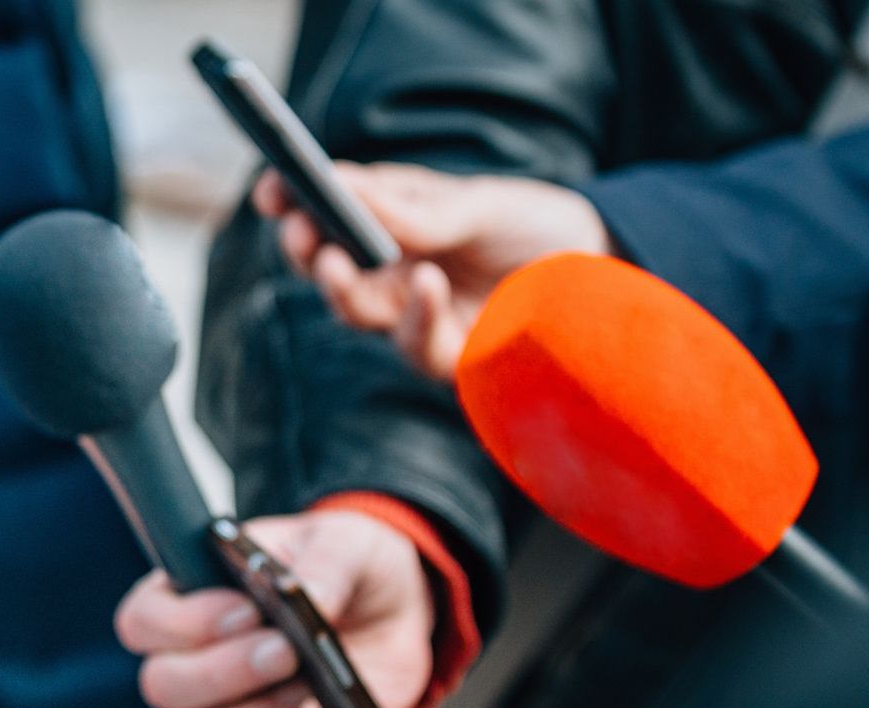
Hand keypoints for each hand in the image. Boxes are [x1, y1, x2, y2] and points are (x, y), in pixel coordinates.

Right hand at [114, 509, 435, 707]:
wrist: (397, 615)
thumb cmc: (349, 567)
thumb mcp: (347, 543)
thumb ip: (326, 562)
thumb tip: (308, 597)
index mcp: (193, 596)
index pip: (143, 620)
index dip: (182, 624)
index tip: (246, 610)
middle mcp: (197, 660)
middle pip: (161, 686)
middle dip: (222, 673)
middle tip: (286, 651)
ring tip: (304, 691)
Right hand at [254, 163, 610, 378]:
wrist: (598, 267)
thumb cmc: (529, 223)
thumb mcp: (477, 203)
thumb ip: (415, 211)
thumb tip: (346, 191)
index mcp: (388, 219)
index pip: (325, 210)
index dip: (291, 201)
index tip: (270, 191)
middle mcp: (390, 269)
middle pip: (325, 266)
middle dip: (302, 249)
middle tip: (298, 231)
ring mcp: (413, 313)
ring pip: (355, 310)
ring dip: (340, 287)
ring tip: (337, 260)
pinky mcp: (447, 355)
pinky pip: (415, 345)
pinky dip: (415, 316)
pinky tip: (426, 284)